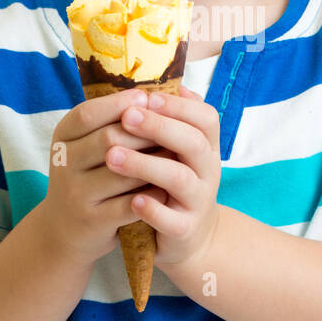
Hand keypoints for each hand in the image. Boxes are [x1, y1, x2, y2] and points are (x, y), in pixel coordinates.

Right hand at [40, 88, 171, 268]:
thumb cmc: (89, 176)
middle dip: (145, 132)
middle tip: (173, 129)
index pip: (88, 114)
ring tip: (178, 155)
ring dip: (155, 162)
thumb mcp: (87, 145)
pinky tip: (167, 188)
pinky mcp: (91, 220)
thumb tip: (158, 90)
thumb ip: (113, 120)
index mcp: (62, 136)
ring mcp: (75, 193)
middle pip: (108, 138)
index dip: (119, 104)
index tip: (146, 97)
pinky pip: (129, 203)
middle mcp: (64, 163)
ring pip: (123, 172)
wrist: (66, 229)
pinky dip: (152, 194)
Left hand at [104, 84, 221, 269]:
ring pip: (179, 178)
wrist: (188, 238)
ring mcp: (198, 201)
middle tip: (126, 117)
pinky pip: (171, 219)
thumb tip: (159, 82)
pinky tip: (130, 199)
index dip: (178, 106)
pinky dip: (151, 208)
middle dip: (159, 127)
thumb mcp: (178, 151)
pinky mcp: (185, 229)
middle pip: (193, 142)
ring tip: (113, 157)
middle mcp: (208, 171)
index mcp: (206, 147)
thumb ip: (171, 121)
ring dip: (145, 165)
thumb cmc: (174, 185)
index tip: (146, 97)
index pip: (205, 118)